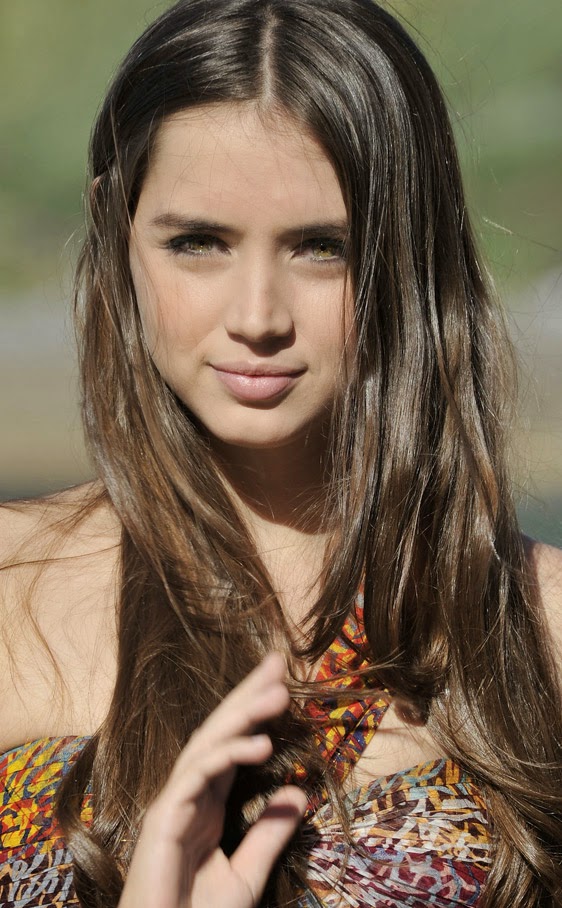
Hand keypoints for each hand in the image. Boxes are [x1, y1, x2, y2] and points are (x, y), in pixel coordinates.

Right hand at [118, 653, 306, 907]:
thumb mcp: (245, 877)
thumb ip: (268, 836)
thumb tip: (299, 794)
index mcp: (207, 804)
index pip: (233, 745)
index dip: (256, 713)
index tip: (284, 682)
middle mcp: (189, 794)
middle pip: (220, 731)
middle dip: (248, 694)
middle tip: (280, 662)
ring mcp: (174, 802)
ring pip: (208, 744)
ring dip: (243, 714)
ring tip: (279, 693)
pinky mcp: (164, 817)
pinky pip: (196, 775)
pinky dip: (226, 754)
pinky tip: (259, 744)